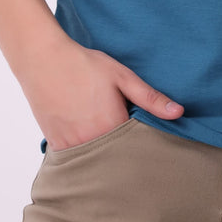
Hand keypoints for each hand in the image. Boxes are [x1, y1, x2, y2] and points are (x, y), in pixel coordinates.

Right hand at [20, 35, 183, 150]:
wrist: (43, 59)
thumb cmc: (84, 64)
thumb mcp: (122, 76)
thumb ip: (150, 98)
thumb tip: (179, 112)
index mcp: (113, 126)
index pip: (136, 149)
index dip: (143, 147)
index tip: (147, 145)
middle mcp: (92, 142)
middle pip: (115, 160)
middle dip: (124, 158)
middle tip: (127, 147)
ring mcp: (72, 146)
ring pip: (95, 163)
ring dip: (103, 158)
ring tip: (107, 145)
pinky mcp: (56, 145)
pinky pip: (75, 160)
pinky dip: (83, 156)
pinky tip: (87, 143)